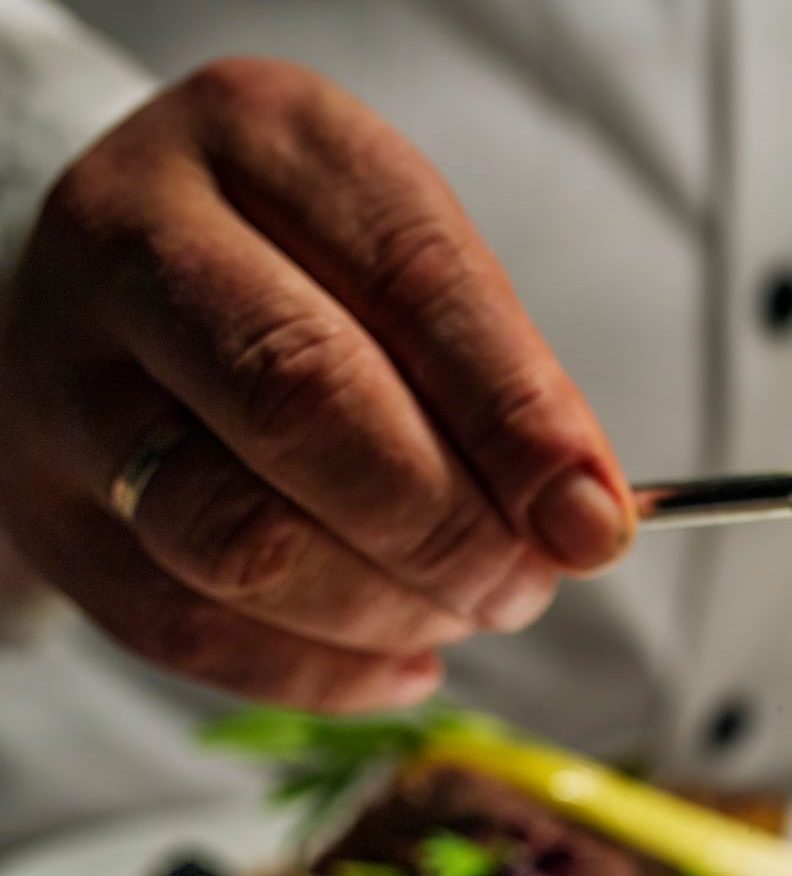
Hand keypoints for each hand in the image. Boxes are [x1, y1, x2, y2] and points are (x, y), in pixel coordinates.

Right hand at [0, 58, 635, 709]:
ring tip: (459, 616)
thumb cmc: (295, 289)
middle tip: (522, 587)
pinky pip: (194, 630)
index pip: (408, 278)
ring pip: (241, 538)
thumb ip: (499, 385)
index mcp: (258, 141)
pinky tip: (400, 661)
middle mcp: (135, 241)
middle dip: (447, 528)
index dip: (515, 419)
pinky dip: (324, 673)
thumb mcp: (404, 274)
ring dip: (387, 609)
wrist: (110, 313)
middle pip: (302, 401)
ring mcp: (69, 384)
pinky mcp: (52, 516)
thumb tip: (586, 524)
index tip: (592, 523)